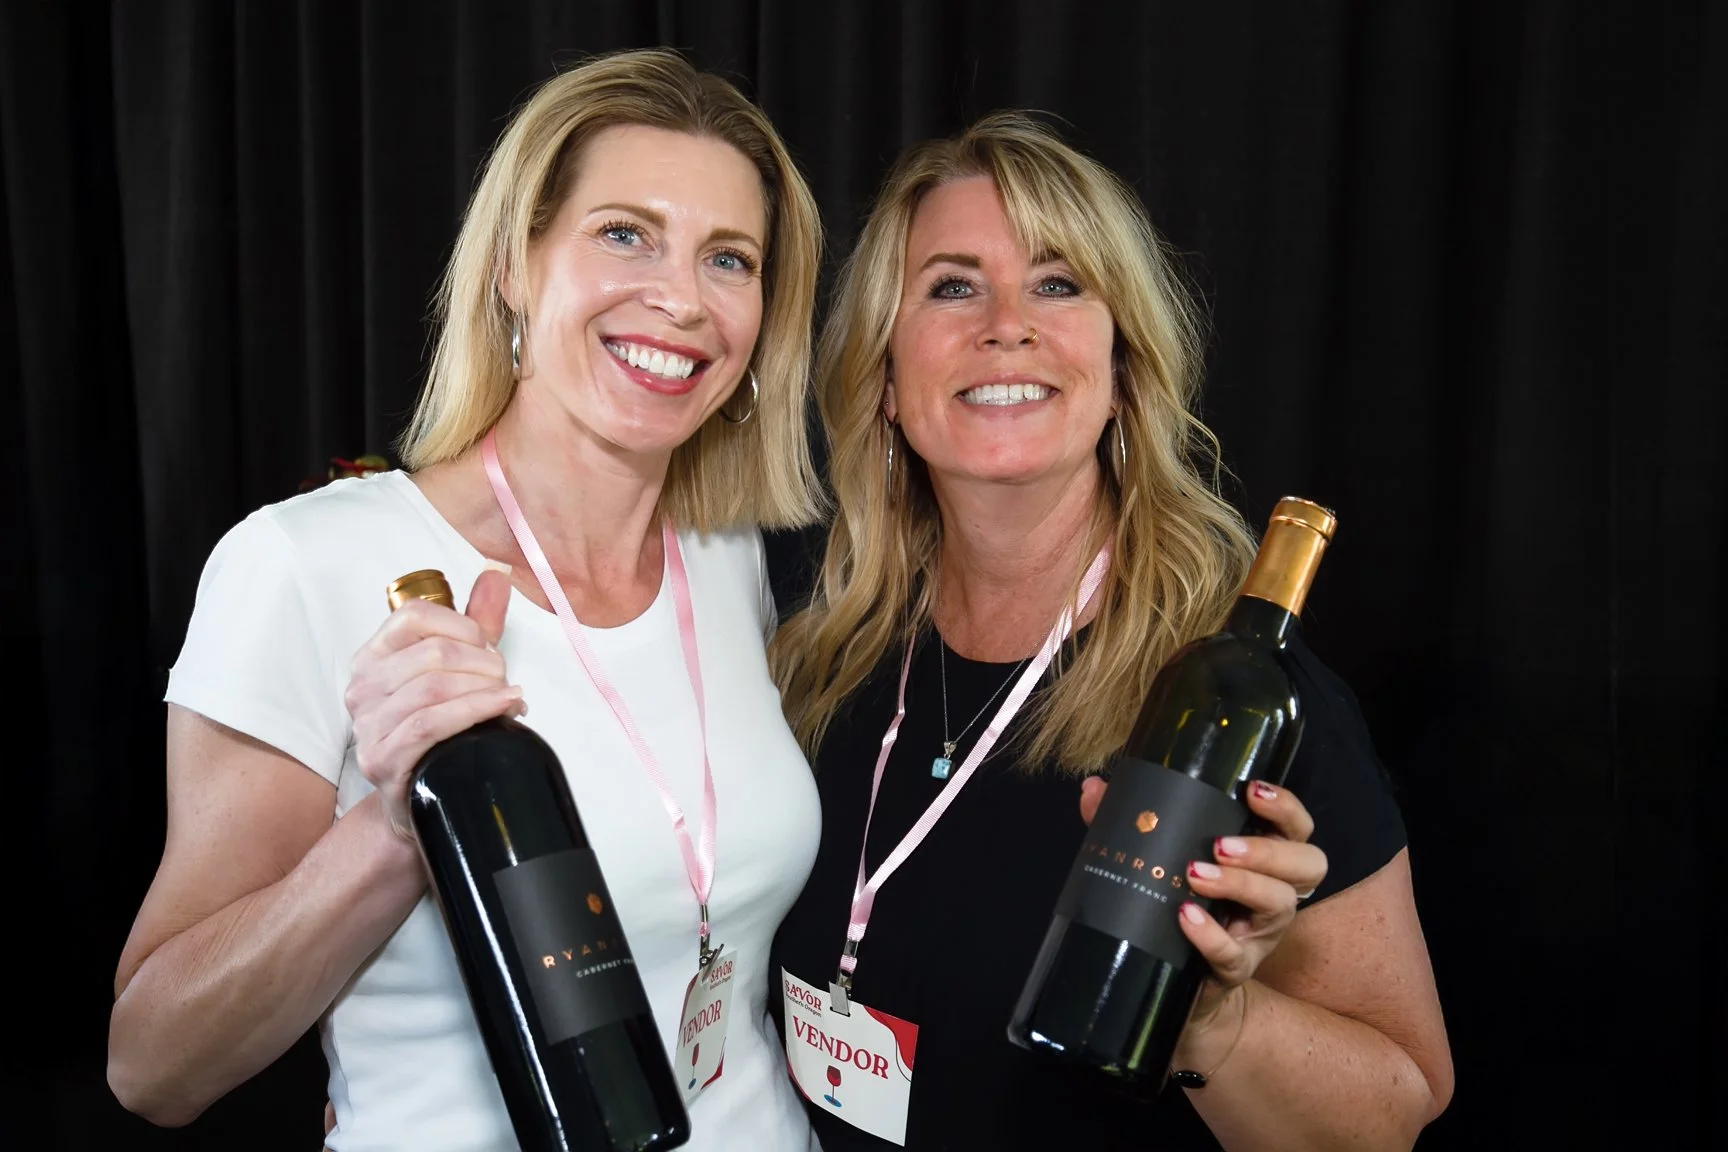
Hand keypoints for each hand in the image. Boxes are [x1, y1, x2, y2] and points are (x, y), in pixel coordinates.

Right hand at [345, 567, 522, 841]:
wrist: (425, 797)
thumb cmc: (442, 729)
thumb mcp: (459, 671)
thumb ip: (476, 623)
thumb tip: (497, 575)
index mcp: (374, 656)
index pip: (414, 616)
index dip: (462, 624)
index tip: (488, 643)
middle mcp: (362, 688)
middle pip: (433, 654)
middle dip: (483, 663)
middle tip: (505, 679)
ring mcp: (367, 726)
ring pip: (433, 689)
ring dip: (484, 690)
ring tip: (509, 698)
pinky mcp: (381, 760)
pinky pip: (429, 725)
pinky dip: (474, 712)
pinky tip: (503, 710)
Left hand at [1078, 777, 1327, 993]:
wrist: (1170, 977)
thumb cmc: (1175, 902)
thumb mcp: (1158, 858)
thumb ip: (1132, 822)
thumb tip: (1094, 787)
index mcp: (1265, 858)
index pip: (1297, 828)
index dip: (1285, 807)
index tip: (1251, 791)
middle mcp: (1275, 893)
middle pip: (1307, 864)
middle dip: (1267, 849)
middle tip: (1221, 844)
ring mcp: (1260, 933)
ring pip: (1280, 904)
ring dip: (1241, 883)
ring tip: (1196, 874)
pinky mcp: (1237, 969)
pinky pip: (1233, 954)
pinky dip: (1210, 934)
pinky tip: (1184, 917)